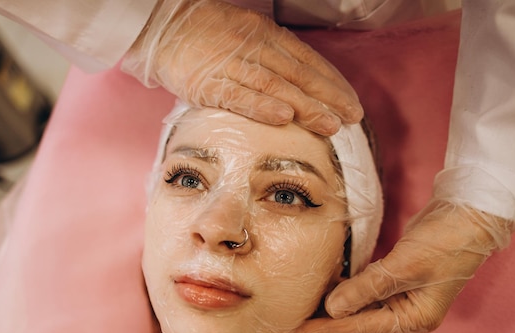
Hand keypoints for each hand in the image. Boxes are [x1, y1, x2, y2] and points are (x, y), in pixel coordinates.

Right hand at [121, 0, 361, 135]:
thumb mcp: (246, 33)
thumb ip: (270, 55)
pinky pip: (239, 96)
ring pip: (276, 86)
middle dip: (328, 97)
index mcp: (265, 34)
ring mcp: (231, 64)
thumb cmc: (206, 34)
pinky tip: (284, 118)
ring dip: (305, 106)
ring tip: (329, 124)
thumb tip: (297, 83)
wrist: (163, 27)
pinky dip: (262, 107)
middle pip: (298, 74)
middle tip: (351, 117)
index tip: (350, 101)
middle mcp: (254, 47)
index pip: (307, 60)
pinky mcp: (208, 83)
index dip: (331, 81)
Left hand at [282, 200, 514, 332]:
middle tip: (286, 331)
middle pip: (355, 322)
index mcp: (412, 318)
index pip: (359, 328)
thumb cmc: (445, 242)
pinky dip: (343, 288)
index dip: (324, 331)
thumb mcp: (405, 265)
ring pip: (356, 306)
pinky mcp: (394, 278)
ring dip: (329, 307)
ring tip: (297, 311)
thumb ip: (367, 288)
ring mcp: (400, 296)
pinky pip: (362, 288)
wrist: (468, 215)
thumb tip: (333, 309)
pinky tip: (322, 287)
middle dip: (321, 325)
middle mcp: (405, 312)